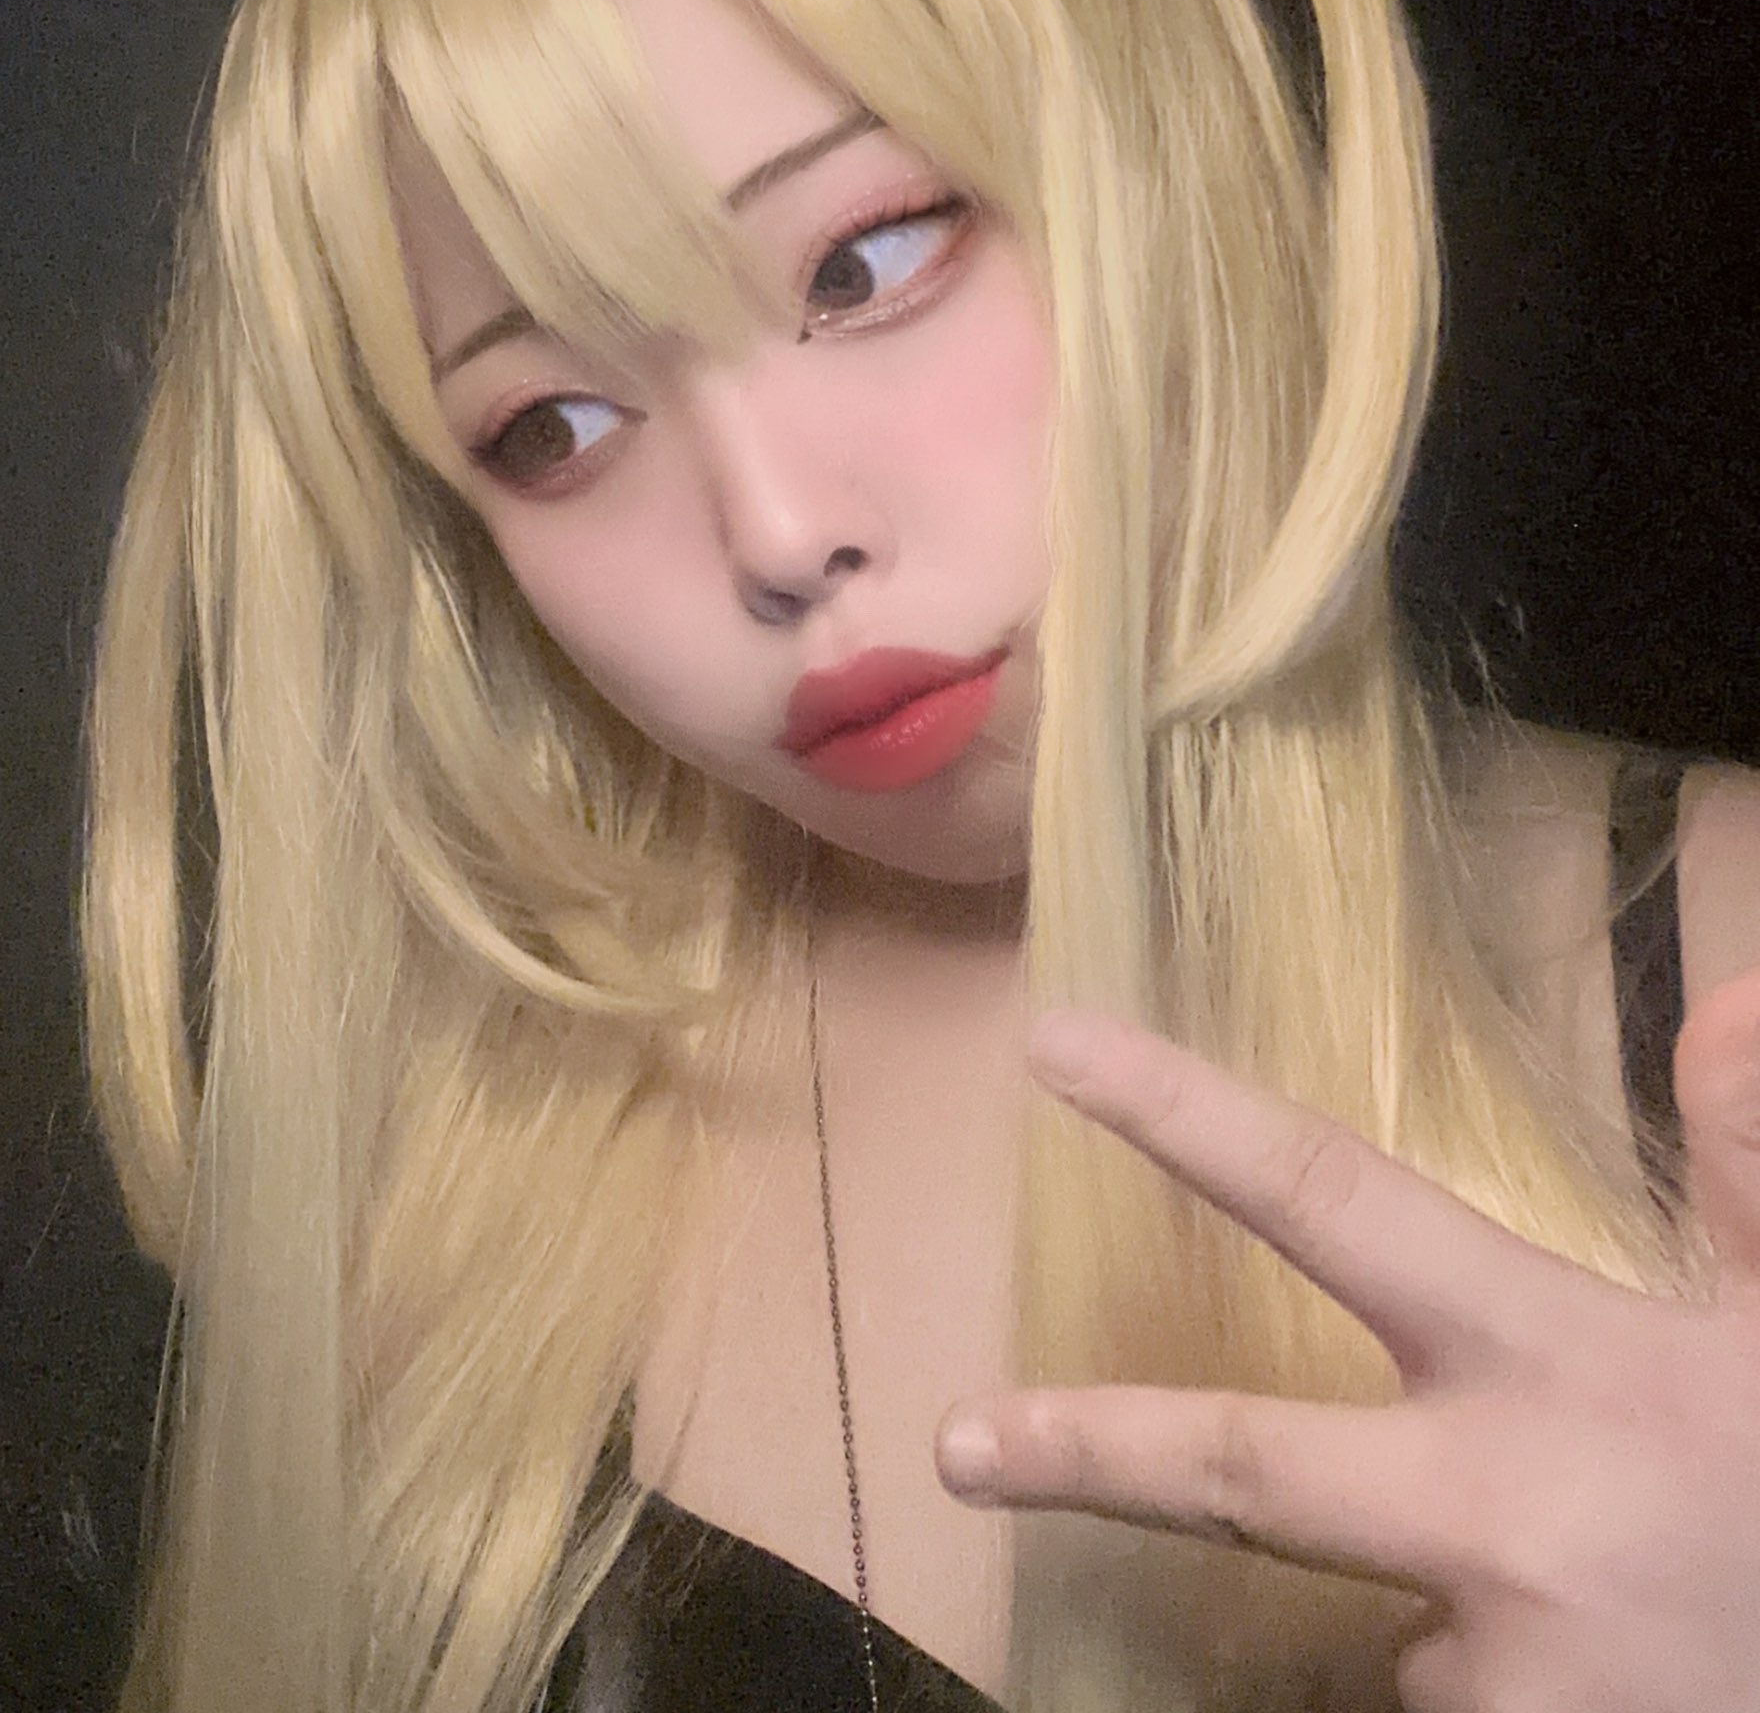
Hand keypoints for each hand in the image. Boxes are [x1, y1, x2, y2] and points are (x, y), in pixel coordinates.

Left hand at [935, 969, 1759, 1711]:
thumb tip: (1726, 996)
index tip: (1052, 1050)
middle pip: (1236, 1470)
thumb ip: (1752, 1174)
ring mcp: (1496, 1673)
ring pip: (1387, 1605)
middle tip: (958, 1445)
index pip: (1333, 1201)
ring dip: (1451, 1586)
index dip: (1184, 1118)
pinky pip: (1450, 1695)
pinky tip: (1602, 1658)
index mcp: (1555, 1369)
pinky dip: (1494, 1662)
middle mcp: (1494, 1520)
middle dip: (1084, 1453)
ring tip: (1605, 1588)